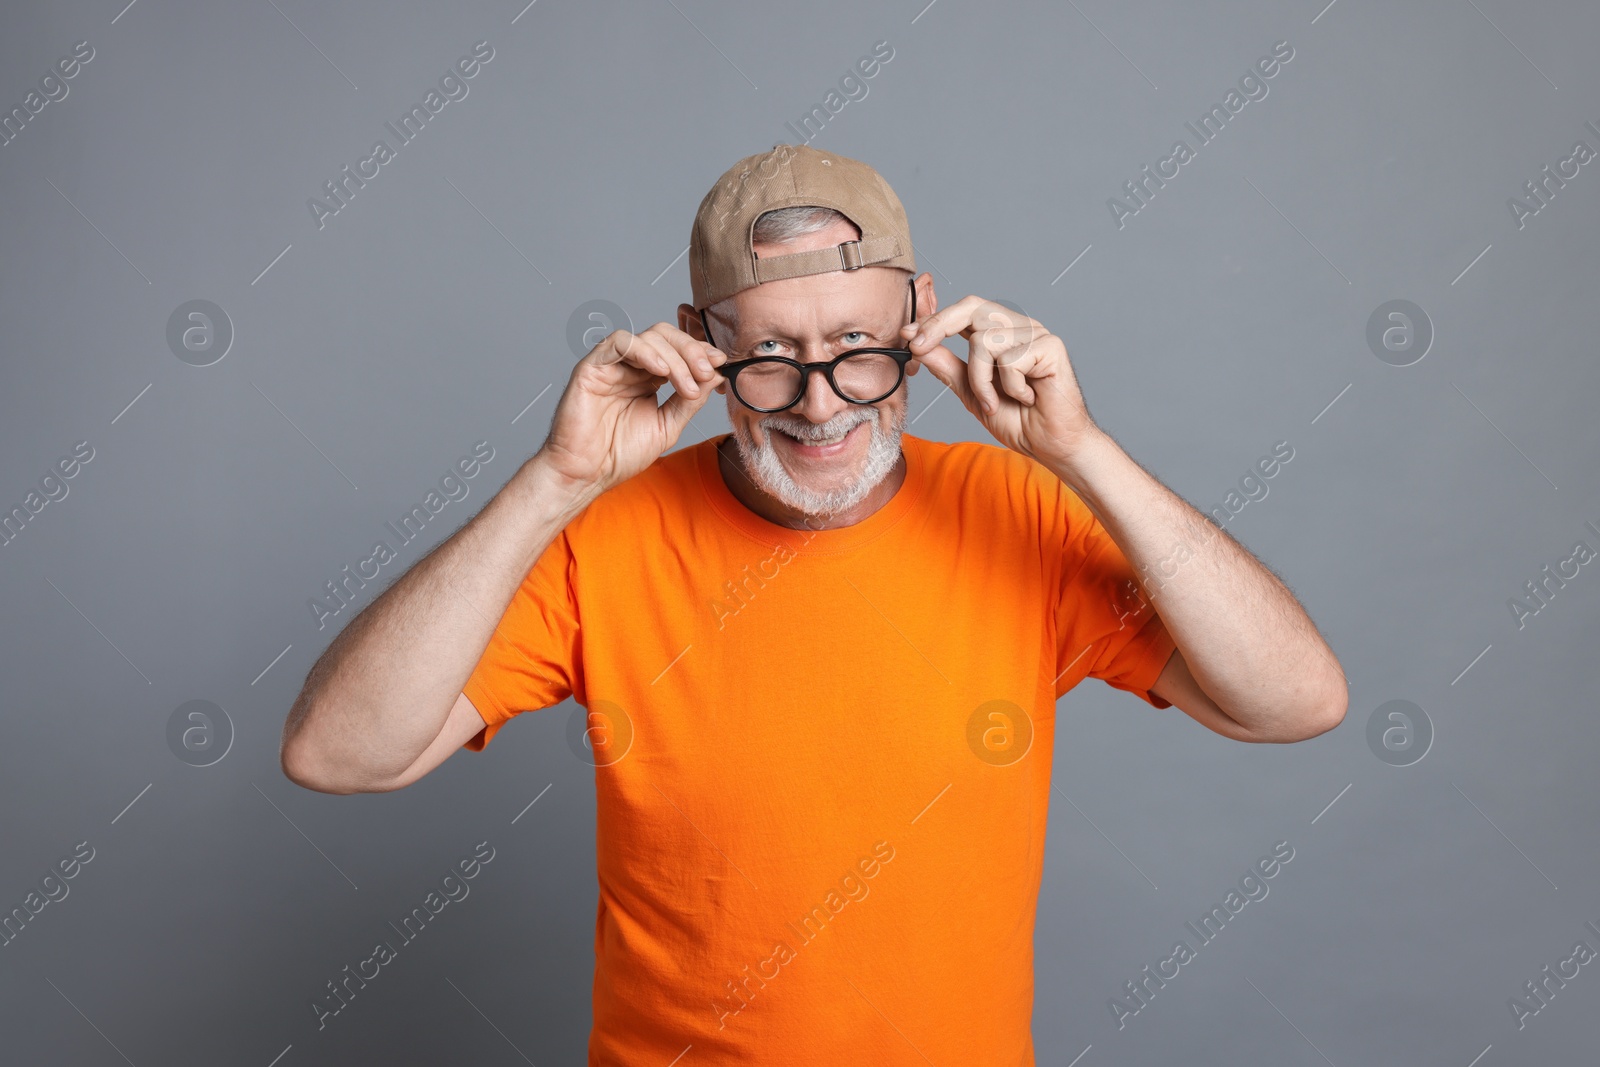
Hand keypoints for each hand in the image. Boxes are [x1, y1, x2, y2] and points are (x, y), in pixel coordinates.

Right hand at [538, 323, 725, 494]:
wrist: (587, 473)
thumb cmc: (620, 454)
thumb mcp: (667, 426)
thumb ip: (689, 401)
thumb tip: (715, 376)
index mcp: (648, 378)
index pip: (677, 350)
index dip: (700, 351)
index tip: (720, 363)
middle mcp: (631, 367)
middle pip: (666, 336)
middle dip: (692, 351)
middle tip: (706, 372)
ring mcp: (612, 365)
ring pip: (648, 337)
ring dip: (675, 357)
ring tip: (686, 385)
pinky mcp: (592, 366)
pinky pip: (619, 342)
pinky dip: (645, 350)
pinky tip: (661, 370)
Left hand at [900, 296, 1099, 465]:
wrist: (1051, 445)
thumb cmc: (1018, 420)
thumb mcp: (971, 392)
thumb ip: (947, 366)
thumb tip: (916, 343)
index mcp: (1000, 334)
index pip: (964, 312)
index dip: (933, 319)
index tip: (906, 335)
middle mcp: (1018, 328)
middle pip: (972, 308)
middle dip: (939, 326)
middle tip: (918, 348)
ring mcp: (1036, 334)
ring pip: (984, 340)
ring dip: (980, 380)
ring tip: (995, 402)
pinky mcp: (1051, 346)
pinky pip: (1009, 359)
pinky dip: (1008, 387)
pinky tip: (1026, 398)